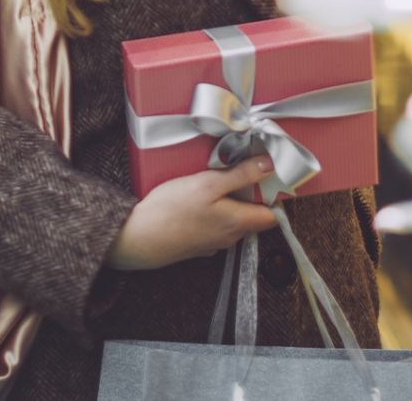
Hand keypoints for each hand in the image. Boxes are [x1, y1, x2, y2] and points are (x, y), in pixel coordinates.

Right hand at [105, 155, 279, 270]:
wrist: (138, 239)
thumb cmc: (172, 211)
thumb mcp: (208, 183)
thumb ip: (240, 175)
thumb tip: (268, 166)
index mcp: (238, 223)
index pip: (272, 216)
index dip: (272, 195)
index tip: (264, 176)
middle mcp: (230, 237)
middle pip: (252, 216)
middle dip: (248, 195)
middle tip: (233, 172)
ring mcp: (213, 244)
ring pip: (232, 221)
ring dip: (227, 203)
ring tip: (210, 183)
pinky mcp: (197, 244)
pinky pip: (214, 226)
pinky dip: (211, 213)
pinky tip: (195, 201)